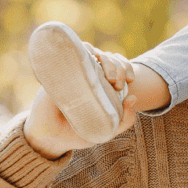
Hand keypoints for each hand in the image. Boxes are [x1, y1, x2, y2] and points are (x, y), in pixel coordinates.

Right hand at [22, 47, 142, 158]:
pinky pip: (75, 51)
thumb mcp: (108, 130)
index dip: (127, 68)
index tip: (130, 81)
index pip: (118, 66)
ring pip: (96, 52)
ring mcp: (75, 71)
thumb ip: (126, 119)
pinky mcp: (60, 70)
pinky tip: (93, 61)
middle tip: (118, 84)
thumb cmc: (79, 132)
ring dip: (107, 60)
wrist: (52, 137)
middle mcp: (89, 75)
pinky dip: (86, 51)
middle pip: (110, 57)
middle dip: (119, 66)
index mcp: (102, 85)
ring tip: (109, 78)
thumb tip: (134, 97)